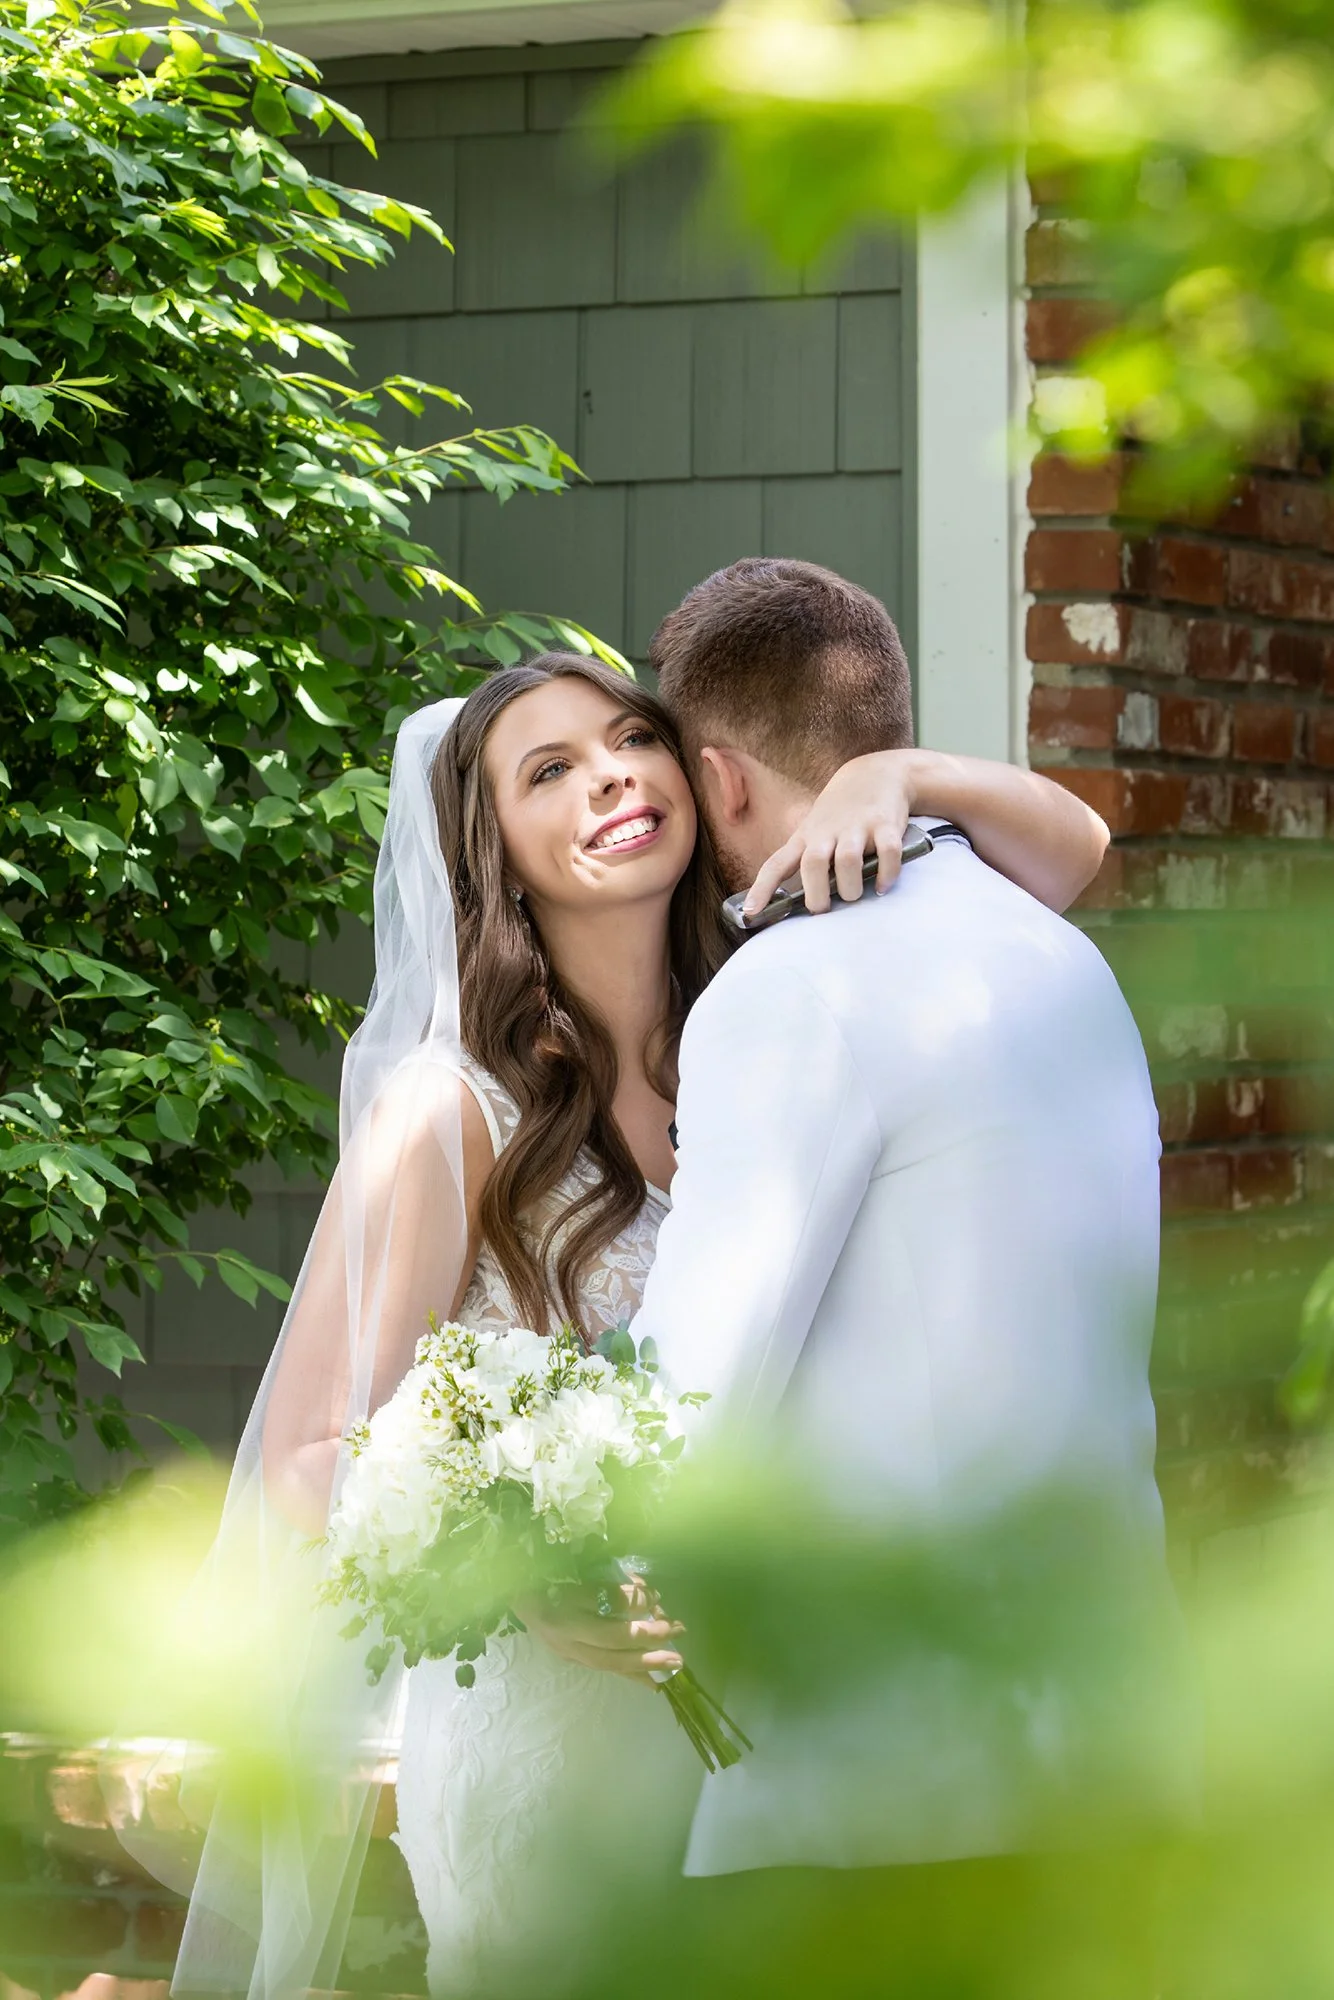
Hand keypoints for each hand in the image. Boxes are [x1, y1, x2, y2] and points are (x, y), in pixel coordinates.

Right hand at [517, 1572, 684, 1685]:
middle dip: (648, 1637)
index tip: (655, 1594)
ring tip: (675, 1662)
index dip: (634, 1600)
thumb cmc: (552, 1574)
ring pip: (610, 1661)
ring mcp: (566, 1648)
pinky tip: (654, 1683)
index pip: (606, 1601)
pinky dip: (631, 1676)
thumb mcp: (578, 1568)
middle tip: (678, 1630)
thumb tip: (648, 1595)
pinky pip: (605, 1669)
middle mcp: (564, 1628)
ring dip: (645, 1663)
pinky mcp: (570, 1659)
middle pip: (611, 1638)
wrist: (517, 1596)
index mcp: (565, 1598)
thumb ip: (612, 1581)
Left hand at [744, 749, 923, 919]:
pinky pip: (887, 853)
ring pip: (848, 860)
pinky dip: (886, 873)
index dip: (762, 889)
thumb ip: (806, 860)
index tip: (750, 912)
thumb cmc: (840, 813)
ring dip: (850, 887)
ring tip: (854, 895)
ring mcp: (857, 827)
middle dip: (816, 893)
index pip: (777, 864)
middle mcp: (828, 832)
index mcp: (806, 837)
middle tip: (822, 908)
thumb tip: (795, 902)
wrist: (875, 774)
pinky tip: (882, 886)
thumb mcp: (814, 830)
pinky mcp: (885, 824)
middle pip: (813, 863)